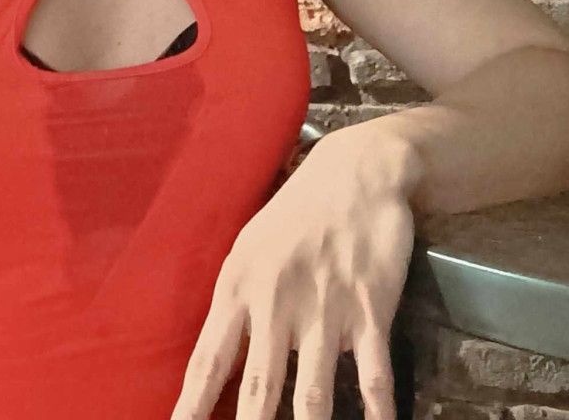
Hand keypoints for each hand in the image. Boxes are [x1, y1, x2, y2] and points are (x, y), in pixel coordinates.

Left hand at [168, 127, 421, 419]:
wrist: (356, 172)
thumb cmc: (297, 212)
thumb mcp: (250, 246)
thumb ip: (237, 303)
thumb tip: (222, 361)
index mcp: (238, 285)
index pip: (207, 360)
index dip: (192, 406)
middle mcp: (276, 300)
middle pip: (258, 386)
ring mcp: (324, 306)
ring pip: (313, 391)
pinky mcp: (370, 308)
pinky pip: (373, 374)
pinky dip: (376, 411)